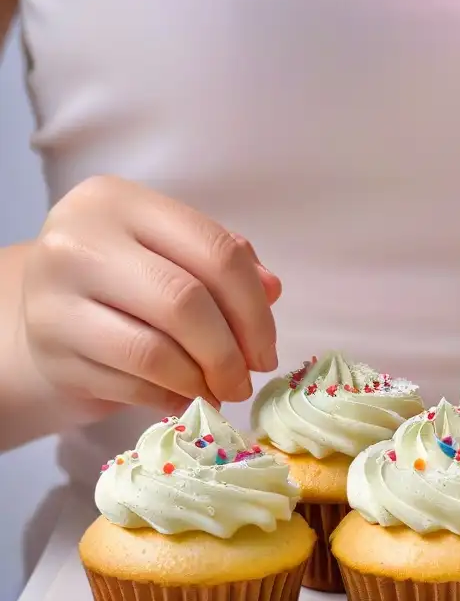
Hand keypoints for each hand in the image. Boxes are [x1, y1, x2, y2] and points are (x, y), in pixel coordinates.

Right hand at [20, 176, 280, 420]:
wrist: (46, 312)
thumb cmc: (125, 279)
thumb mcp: (172, 252)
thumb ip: (225, 263)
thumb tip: (272, 290)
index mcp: (119, 202)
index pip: (215, 251)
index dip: (255, 309)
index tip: (267, 350)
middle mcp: (79, 241)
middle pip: (184, 302)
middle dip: (229, 353)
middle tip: (246, 379)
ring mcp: (54, 298)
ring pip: (154, 352)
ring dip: (201, 382)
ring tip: (219, 392)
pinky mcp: (51, 352)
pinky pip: (130, 385)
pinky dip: (169, 397)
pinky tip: (184, 398)